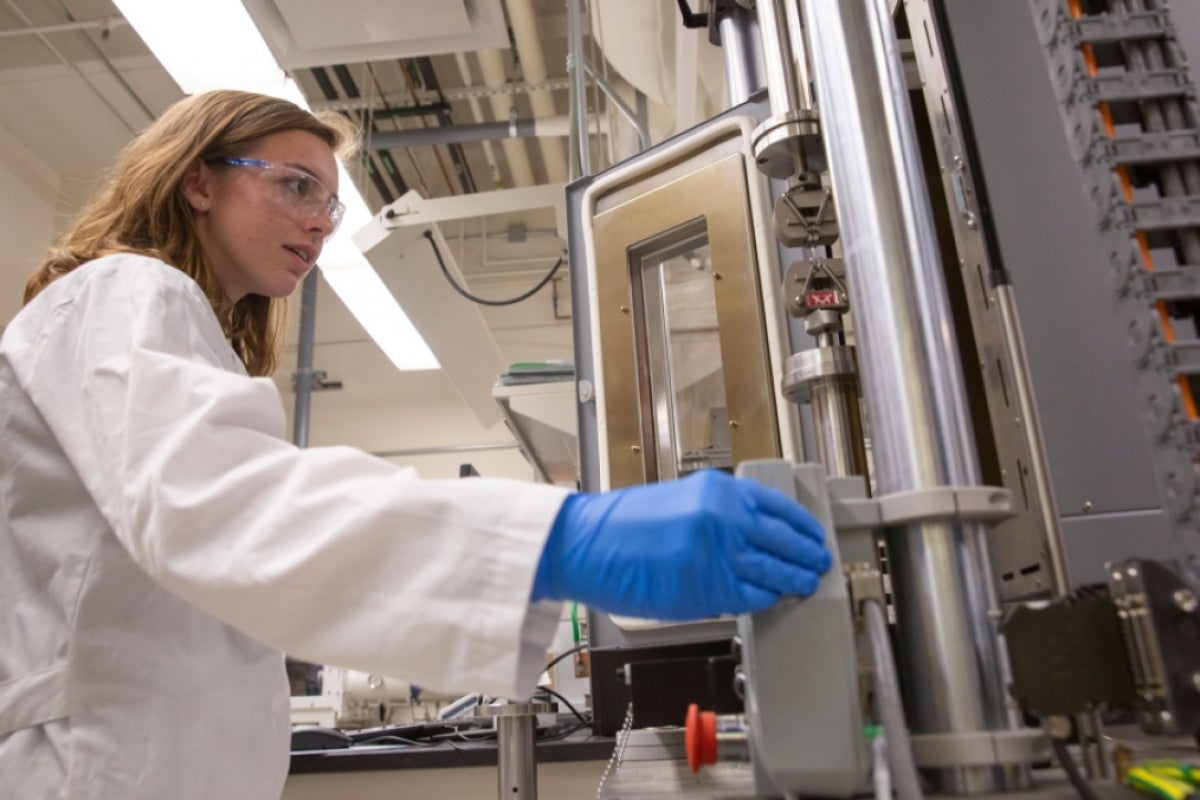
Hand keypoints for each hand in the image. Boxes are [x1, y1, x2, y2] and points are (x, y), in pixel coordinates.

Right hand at [531, 469, 831, 619]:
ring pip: (774, 570)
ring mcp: (716, 553)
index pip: (778, 506)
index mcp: (718, 490)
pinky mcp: (707, 587)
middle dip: (806, 554)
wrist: (584, 545)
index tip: (813, 533)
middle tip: (818, 561)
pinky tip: (774, 597)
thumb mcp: (680, 500)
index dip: (802, 524)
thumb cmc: (621, 526)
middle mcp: (722, 517)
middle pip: (783, 540)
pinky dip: (768, 598)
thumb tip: (755, 535)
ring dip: (795, 578)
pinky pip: (752, 596)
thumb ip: (719, 513)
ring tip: (806, 582)